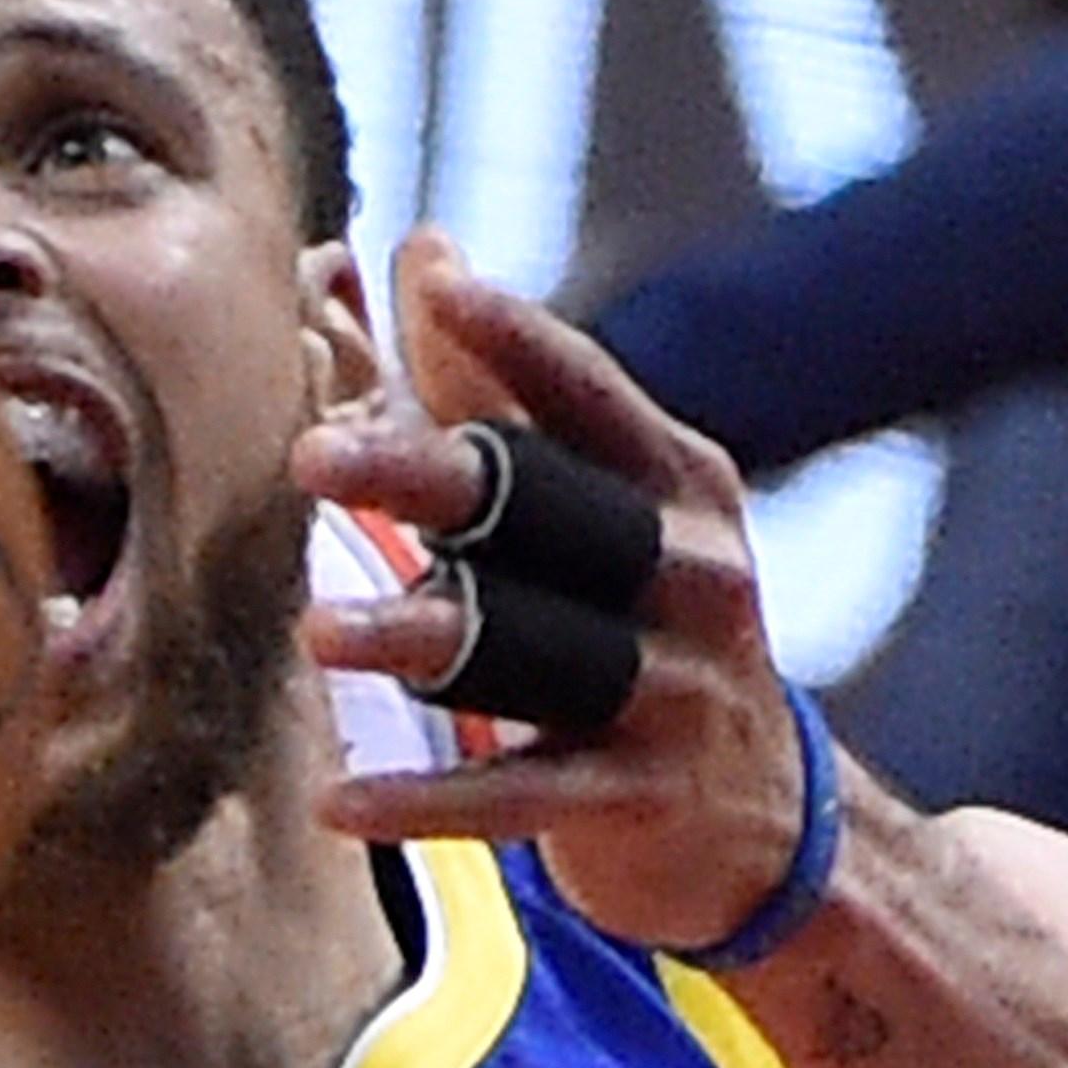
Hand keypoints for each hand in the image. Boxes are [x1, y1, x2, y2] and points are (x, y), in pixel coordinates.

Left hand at [292, 231, 820, 960]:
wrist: (757, 820)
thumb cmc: (638, 629)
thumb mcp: (596, 505)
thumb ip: (494, 389)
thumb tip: (419, 246)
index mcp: (678, 485)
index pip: (590, 398)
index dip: (515, 342)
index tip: (431, 291)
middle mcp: (693, 575)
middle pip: (549, 511)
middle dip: (431, 481)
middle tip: (311, 456)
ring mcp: (678, 688)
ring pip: (535, 650)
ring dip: (420, 637)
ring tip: (315, 632)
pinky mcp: (644, 795)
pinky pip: (523, 795)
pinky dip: (429, 800)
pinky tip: (337, 803)